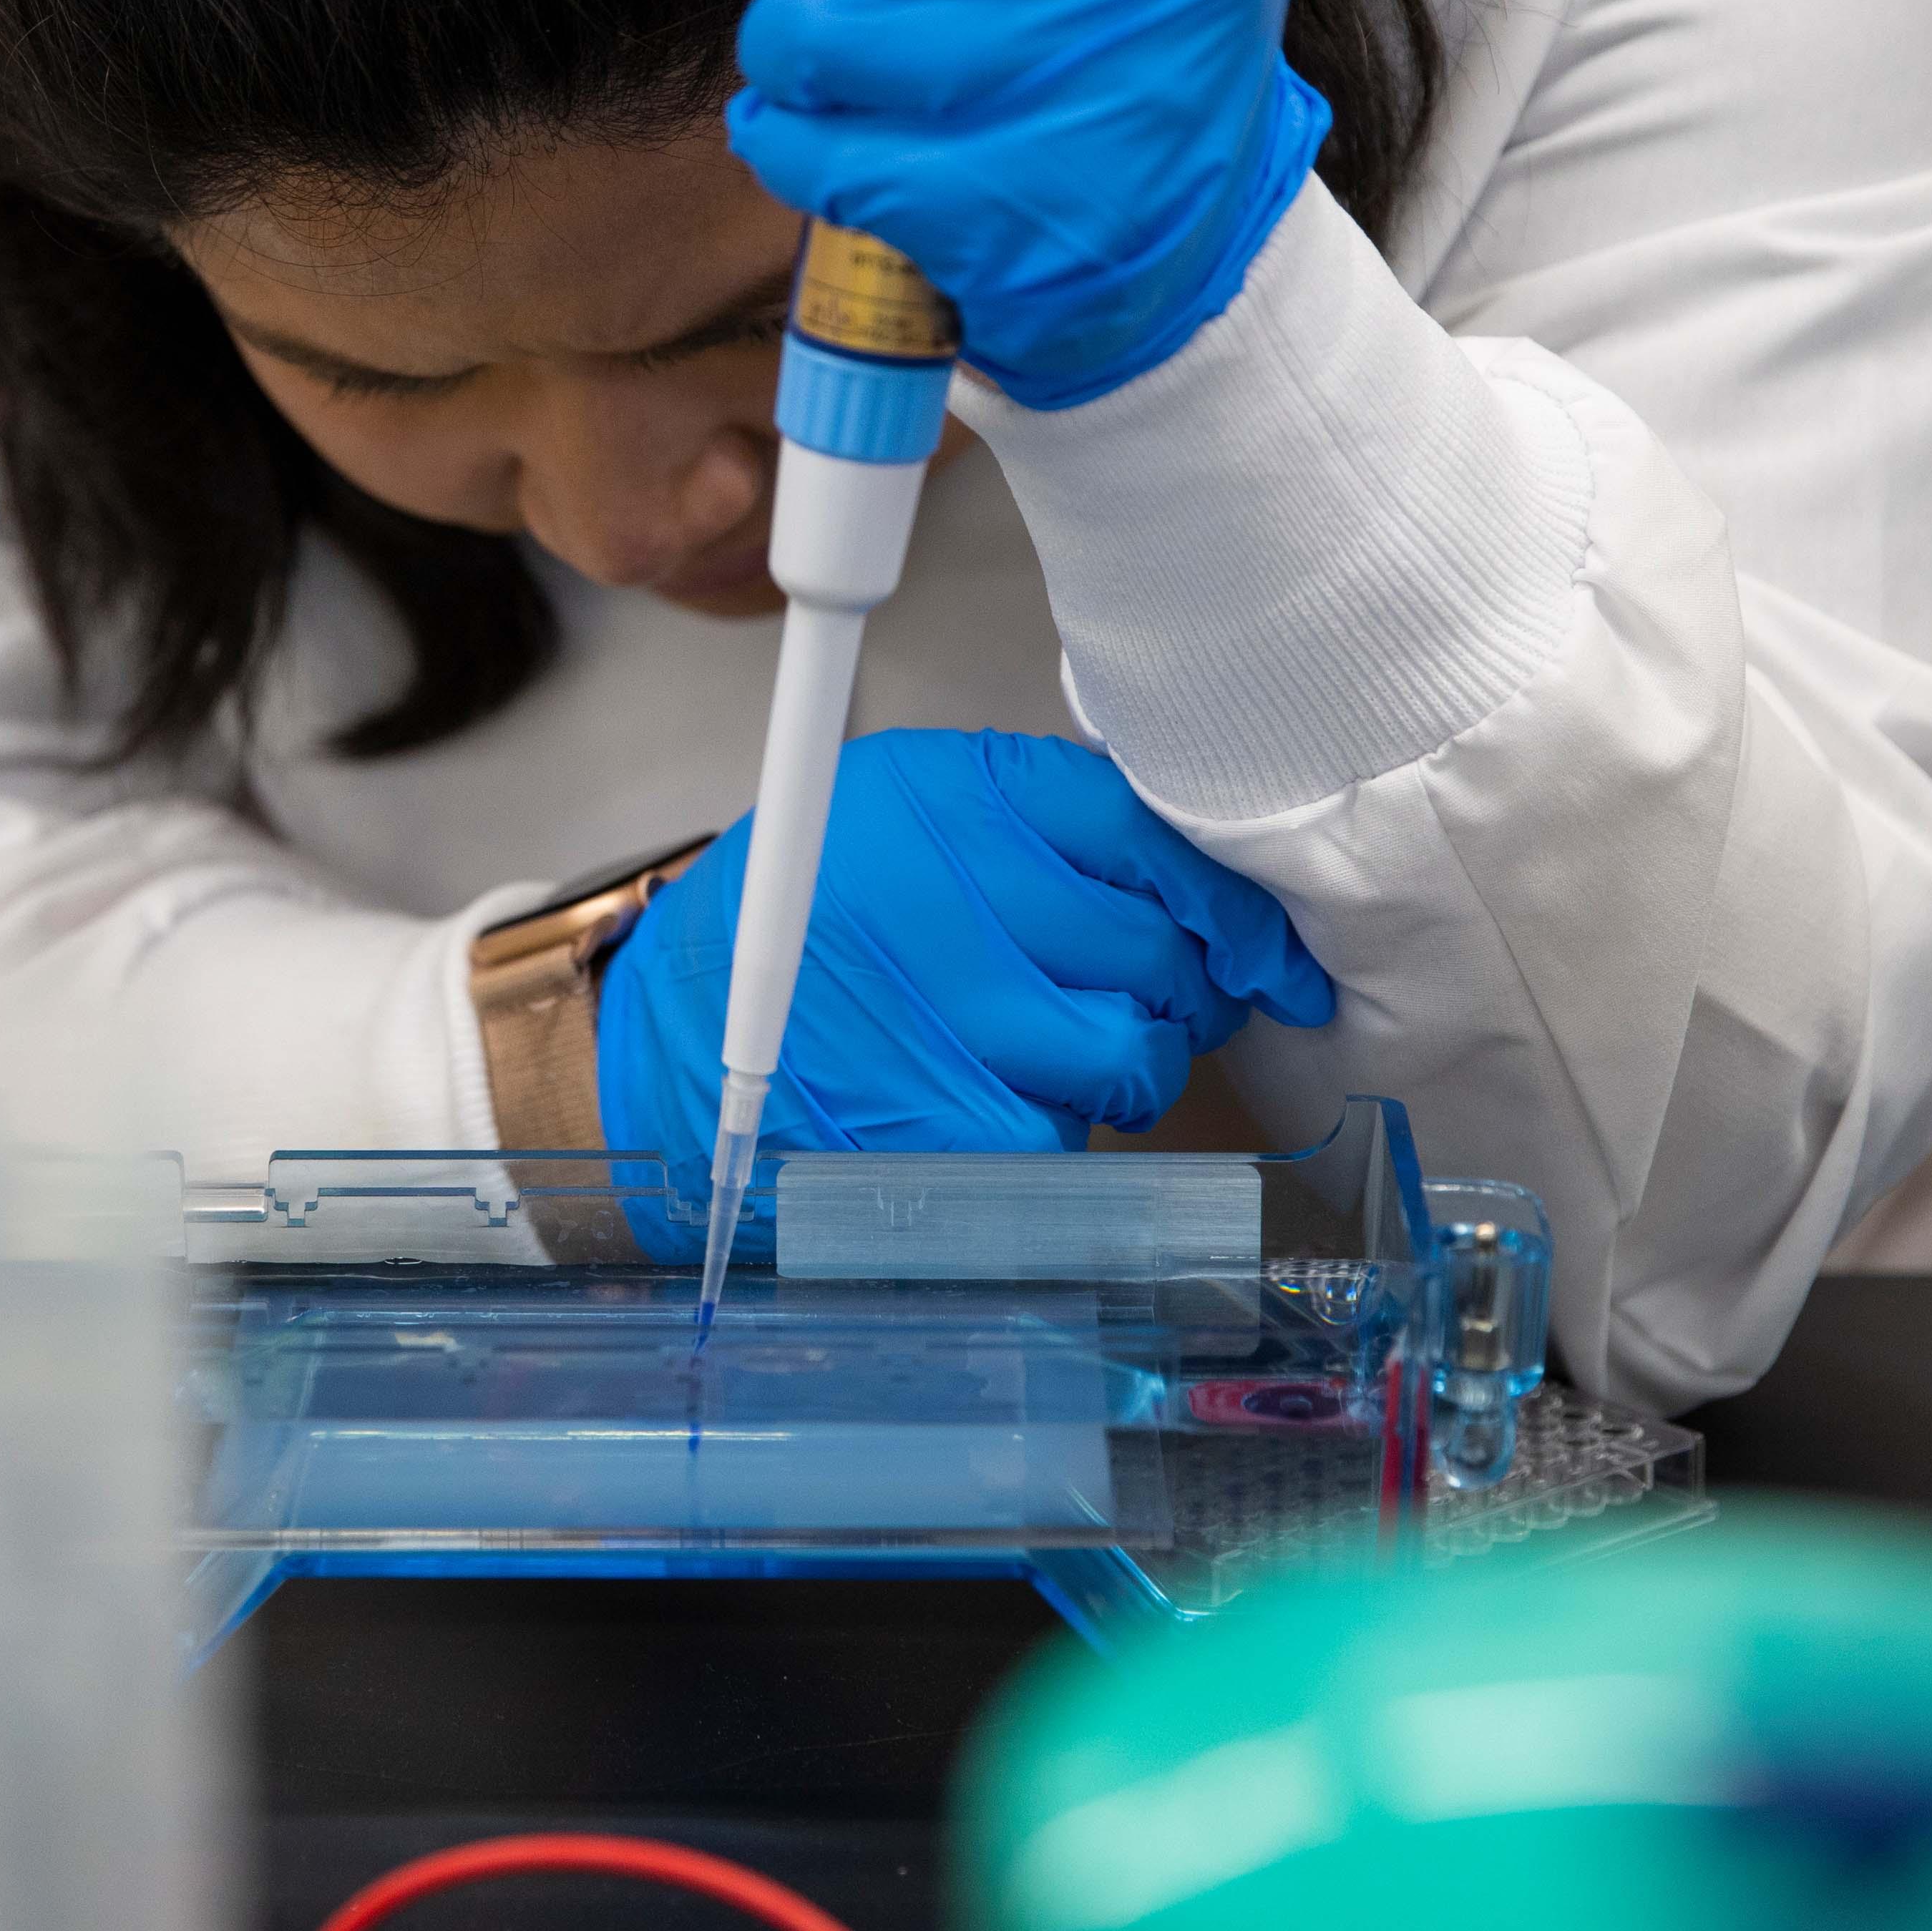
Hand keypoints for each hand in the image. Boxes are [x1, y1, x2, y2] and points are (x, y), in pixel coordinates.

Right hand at [591, 729, 1332, 1257]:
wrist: (666, 1058)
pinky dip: (1057, 1128)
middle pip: (1162, 948)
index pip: (1148, 835)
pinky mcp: (954, 1125)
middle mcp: (955, 894)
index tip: (1265, 945)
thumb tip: (1180, 865)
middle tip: (1154, 1001)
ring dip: (1128, 1063)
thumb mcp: (893, 812)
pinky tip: (996, 1101)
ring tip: (1060, 1051)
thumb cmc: (795, 936)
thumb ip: (1026, 816)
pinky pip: (1075, 1132)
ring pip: (1137, 1052)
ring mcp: (958, 1018)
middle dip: (1184, 987)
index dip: (1229, 900)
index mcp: (948, 798)